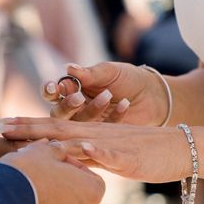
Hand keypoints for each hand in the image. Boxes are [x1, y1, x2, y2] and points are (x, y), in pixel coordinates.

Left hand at [0, 118, 192, 183]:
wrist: (181, 148)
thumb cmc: (146, 154)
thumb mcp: (110, 156)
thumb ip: (87, 158)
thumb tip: (63, 166)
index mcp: (92, 135)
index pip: (54, 130)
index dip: (27, 128)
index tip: (0, 126)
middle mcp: (98, 135)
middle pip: (57, 129)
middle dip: (27, 128)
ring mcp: (113, 144)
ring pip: (78, 138)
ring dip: (51, 137)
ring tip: (27, 135)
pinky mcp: (130, 156)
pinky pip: (112, 153)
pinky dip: (97, 150)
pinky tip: (83, 148)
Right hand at [0, 141, 104, 203]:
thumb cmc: (27, 172)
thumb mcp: (42, 151)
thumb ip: (55, 150)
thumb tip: (57, 150)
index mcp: (92, 193)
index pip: (89, 177)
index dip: (71, 166)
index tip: (52, 159)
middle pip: (73, 199)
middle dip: (58, 187)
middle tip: (37, 174)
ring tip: (23, 190)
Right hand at [41, 62, 170, 125]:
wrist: (153, 94)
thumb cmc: (128, 78)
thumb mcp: (109, 72)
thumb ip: (89, 73)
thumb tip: (68, 67)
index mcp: (73, 89)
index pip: (53, 92)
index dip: (50, 90)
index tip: (55, 88)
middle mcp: (76, 109)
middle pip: (58, 113)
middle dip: (66, 106)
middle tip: (80, 97)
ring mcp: (89, 124)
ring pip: (77, 125)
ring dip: (91, 110)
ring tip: (108, 95)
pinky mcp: (104, 136)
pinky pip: (101, 131)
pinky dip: (113, 117)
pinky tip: (125, 104)